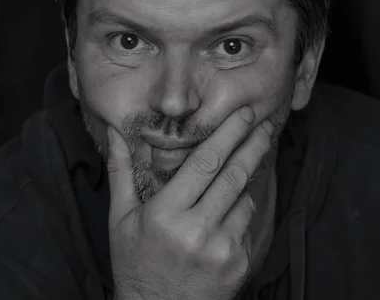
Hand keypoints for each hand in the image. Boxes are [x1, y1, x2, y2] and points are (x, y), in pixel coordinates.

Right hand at [105, 106, 273, 299]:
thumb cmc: (136, 264)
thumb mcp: (120, 220)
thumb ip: (121, 172)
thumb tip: (114, 133)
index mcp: (165, 214)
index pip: (205, 163)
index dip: (228, 134)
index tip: (243, 114)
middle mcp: (196, 230)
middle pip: (234, 175)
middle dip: (253, 144)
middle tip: (265, 124)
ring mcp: (221, 249)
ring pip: (244, 198)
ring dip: (246, 179)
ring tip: (246, 163)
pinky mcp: (238, 263)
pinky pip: (247, 224)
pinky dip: (241, 209)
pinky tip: (229, 209)